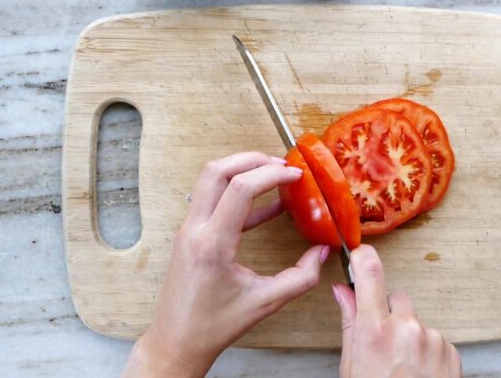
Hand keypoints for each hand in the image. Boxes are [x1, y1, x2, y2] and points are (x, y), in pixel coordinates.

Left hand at [123, 152, 330, 376]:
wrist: (177, 340)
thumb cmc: (214, 325)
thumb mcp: (266, 302)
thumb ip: (301, 277)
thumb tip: (323, 252)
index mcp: (212, 243)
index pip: (240, 188)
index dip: (272, 174)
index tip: (296, 176)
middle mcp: (195, 229)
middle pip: (218, 170)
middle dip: (252, 159)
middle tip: (283, 164)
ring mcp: (189, 230)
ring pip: (211, 180)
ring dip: (242, 171)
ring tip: (275, 176)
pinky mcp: (191, 235)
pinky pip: (213, 201)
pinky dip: (239, 195)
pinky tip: (268, 207)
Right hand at [334, 245, 460, 377]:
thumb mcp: (351, 365)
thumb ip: (349, 322)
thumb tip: (342, 292)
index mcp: (374, 331)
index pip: (370, 273)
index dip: (364, 257)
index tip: (360, 254)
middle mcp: (406, 328)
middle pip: (396, 300)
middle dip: (388, 314)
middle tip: (382, 344)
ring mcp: (432, 339)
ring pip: (416, 323)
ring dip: (409, 337)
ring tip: (403, 368)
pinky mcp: (451, 351)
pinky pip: (435, 339)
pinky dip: (427, 352)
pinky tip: (418, 373)